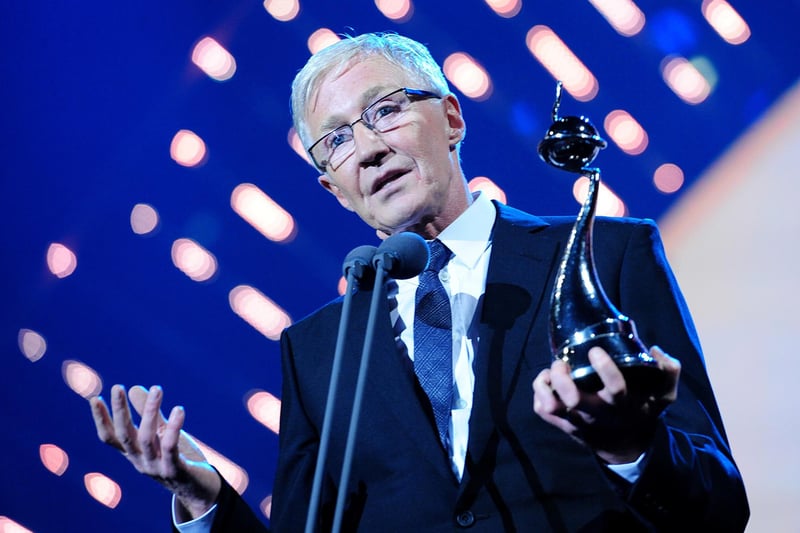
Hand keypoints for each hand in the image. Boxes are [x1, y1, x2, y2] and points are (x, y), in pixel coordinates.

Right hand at [89, 385, 220, 518]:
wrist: (200, 489)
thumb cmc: (179, 458)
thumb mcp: (161, 434)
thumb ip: (149, 414)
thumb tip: (133, 388)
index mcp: (134, 453)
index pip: (111, 437)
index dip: (101, 420)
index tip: (94, 398)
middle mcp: (140, 461)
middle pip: (125, 435)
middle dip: (119, 411)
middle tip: (117, 386)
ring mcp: (156, 468)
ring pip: (147, 438)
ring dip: (150, 412)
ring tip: (157, 388)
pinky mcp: (175, 471)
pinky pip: (171, 448)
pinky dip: (173, 428)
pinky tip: (179, 410)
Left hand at [532, 346, 679, 463]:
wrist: (625, 447)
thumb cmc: (640, 411)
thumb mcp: (662, 396)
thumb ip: (667, 373)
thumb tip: (655, 350)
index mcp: (622, 403)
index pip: (615, 388)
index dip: (604, 368)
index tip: (595, 350)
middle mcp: (597, 413)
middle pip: (573, 399)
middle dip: (563, 378)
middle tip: (562, 362)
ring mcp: (577, 421)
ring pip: (552, 406)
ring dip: (545, 386)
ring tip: (550, 372)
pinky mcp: (564, 425)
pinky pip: (542, 411)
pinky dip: (538, 393)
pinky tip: (546, 382)